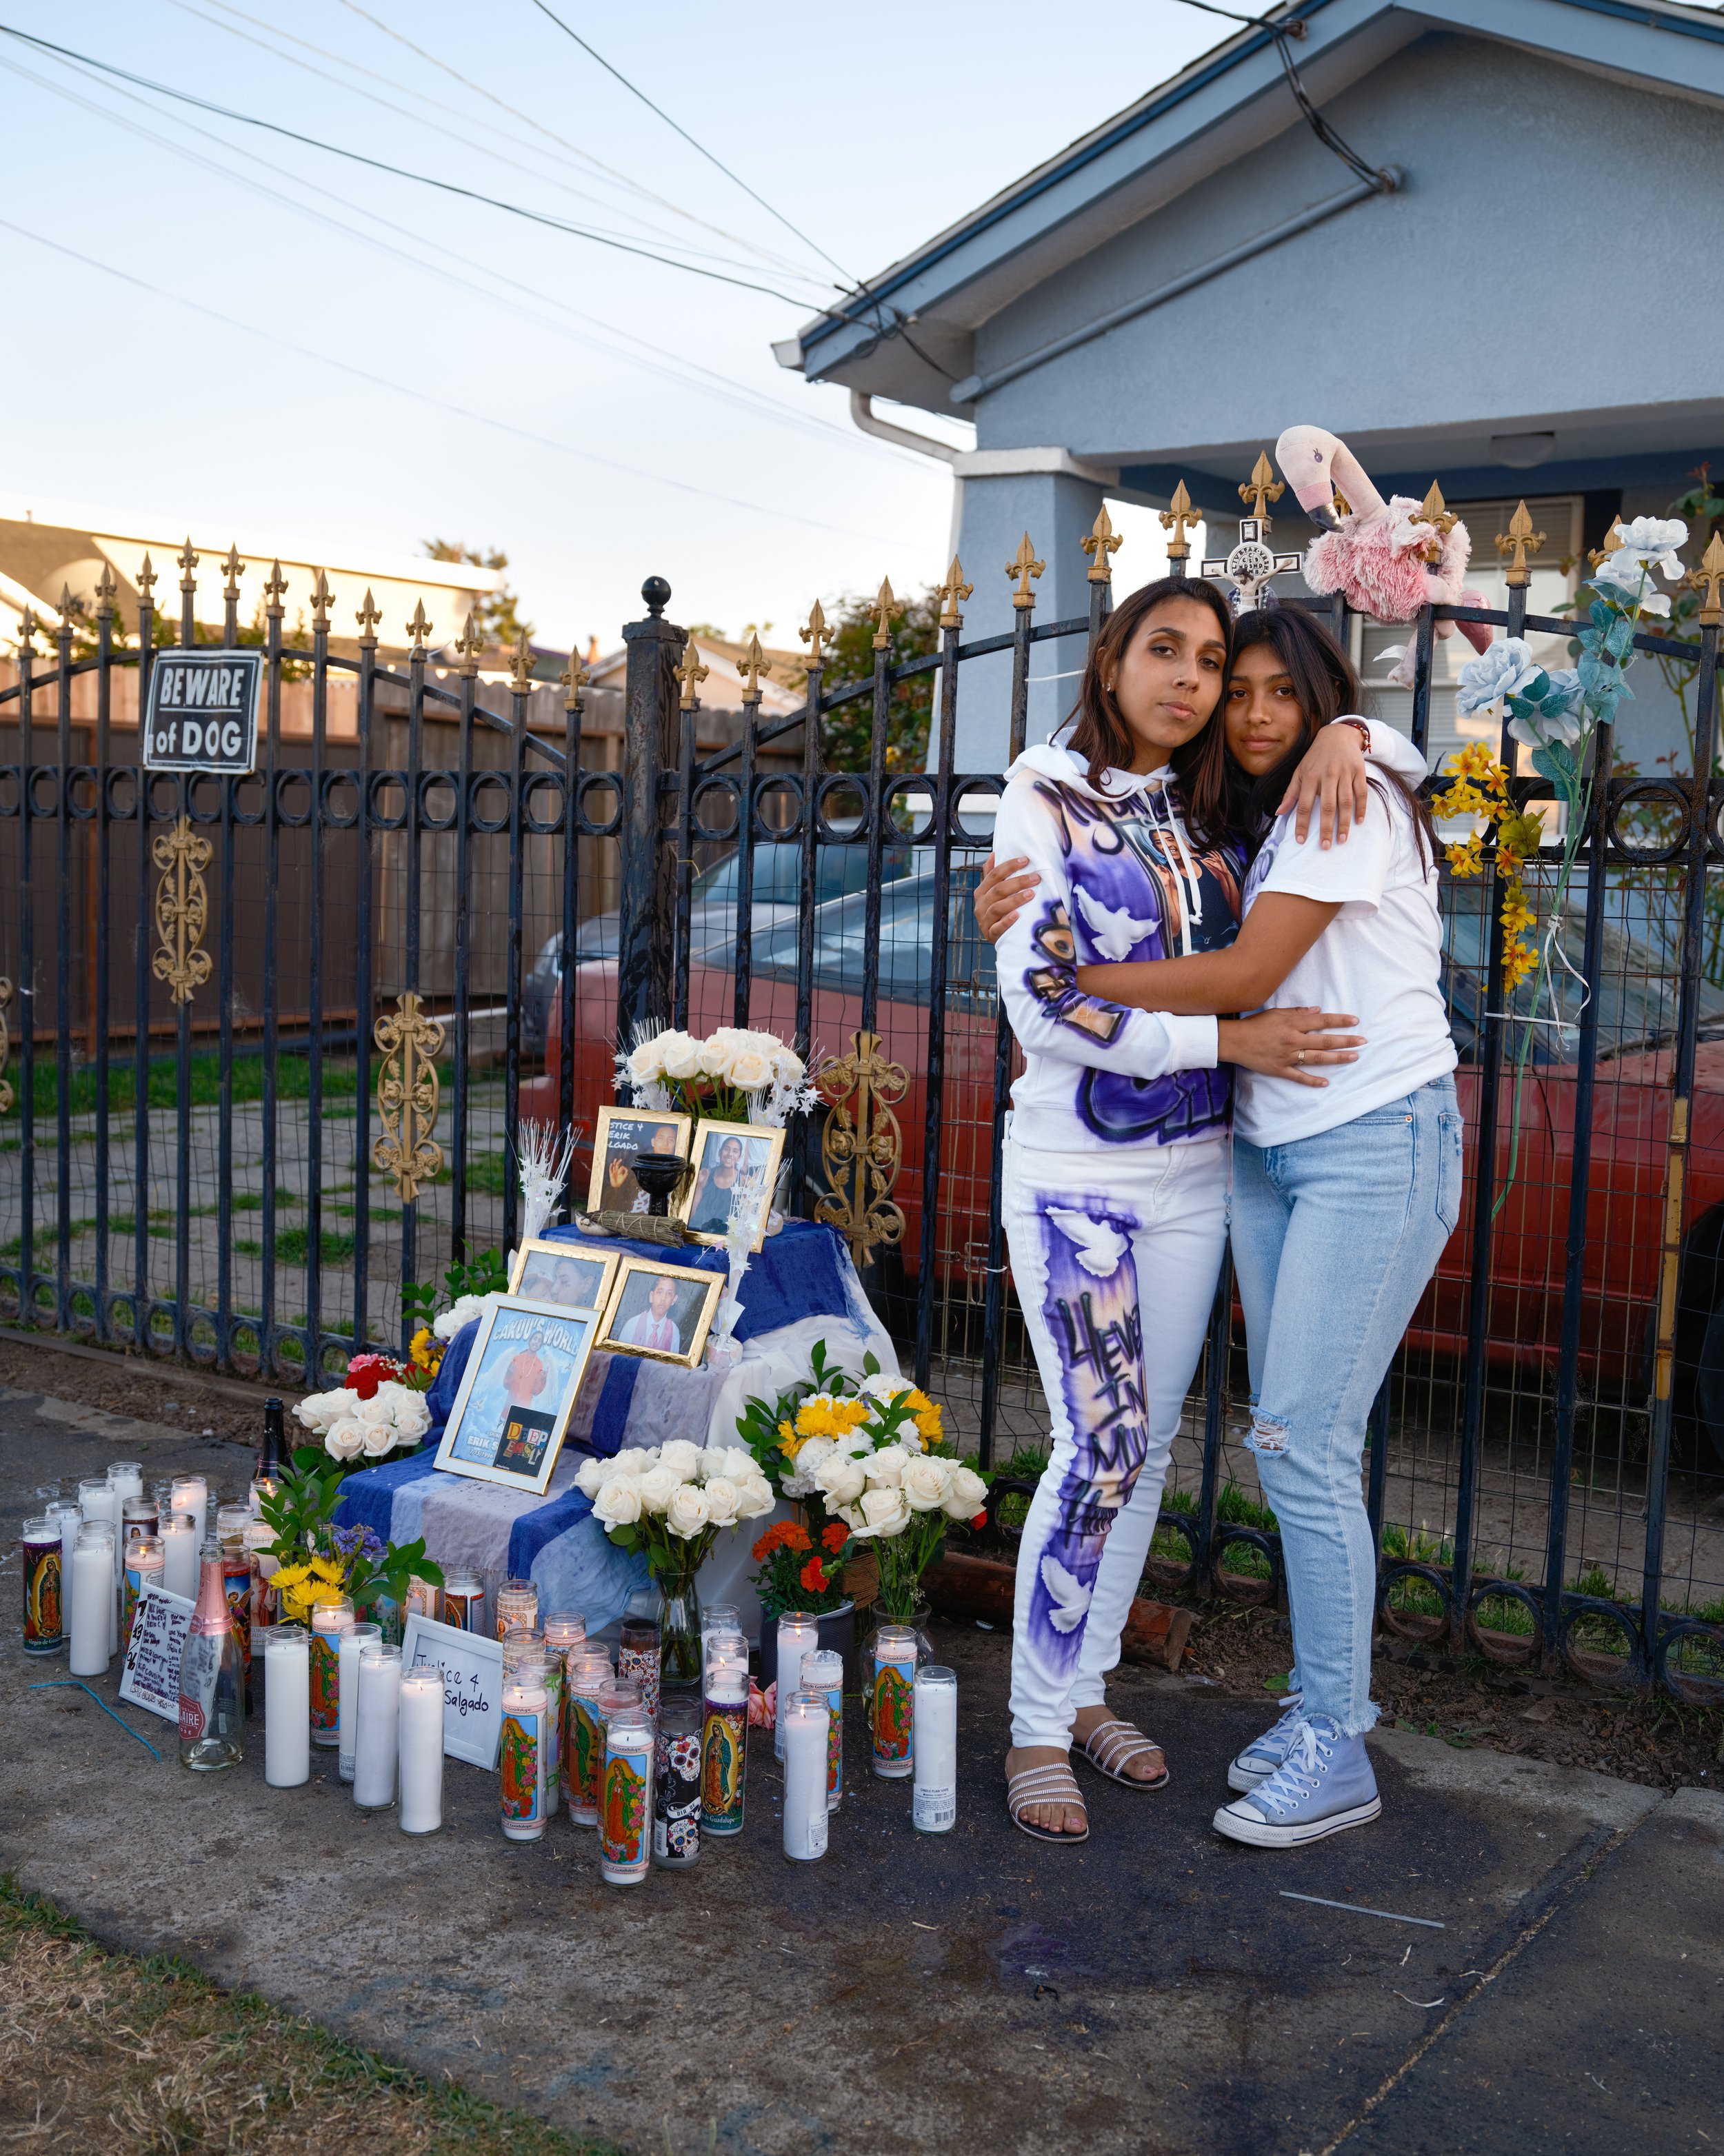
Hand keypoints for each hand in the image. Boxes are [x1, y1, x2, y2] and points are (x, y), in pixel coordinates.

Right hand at [973, 851, 1039, 945]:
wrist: (1000, 936)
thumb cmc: (1000, 910)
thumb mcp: (994, 892)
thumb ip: (992, 875)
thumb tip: (993, 853)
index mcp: (981, 892)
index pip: (994, 875)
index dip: (1009, 866)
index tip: (1026, 860)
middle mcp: (980, 905)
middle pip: (998, 890)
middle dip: (1018, 882)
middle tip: (1036, 878)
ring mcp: (984, 921)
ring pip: (997, 908)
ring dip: (1015, 900)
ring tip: (1031, 894)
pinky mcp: (991, 935)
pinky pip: (997, 928)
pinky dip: (1007, 921)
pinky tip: (1017, 915)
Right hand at [1218, 1008, 1363, 1087]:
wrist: (1234, 1040)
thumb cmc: (1255, 1024)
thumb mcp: (1277, 1013)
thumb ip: (1298, 1012)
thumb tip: (1318, 1011)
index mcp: (1293, 1024)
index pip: (1322, 1021)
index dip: (1340, 1020)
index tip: (1355, 1020)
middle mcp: (1293, 1040)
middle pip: (1325, 1041)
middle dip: (1346, 1041)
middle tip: (1363, 1041)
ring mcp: (1287, 1056)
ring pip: (1317, 1058)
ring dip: (1337, 1058)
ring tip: (1353, 1057)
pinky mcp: (1280, 1069)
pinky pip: (1299, 1077)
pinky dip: (1312, 1081)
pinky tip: (1326, 1083)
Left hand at [1279, 720, 1369, 847]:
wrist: (1337, 735)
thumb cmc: (1315, 757)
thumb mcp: (1300, 772)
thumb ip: (1291, 793)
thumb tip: (1279, 813)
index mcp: (1310, 777)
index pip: (1304, 805)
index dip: (1302, 823)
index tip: (1301, 840)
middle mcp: (1327, 775)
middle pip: (1327, 806)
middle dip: (1326, 828)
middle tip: (1325, 846)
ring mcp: (1345, 773)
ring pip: (1345, 802)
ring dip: (1344, 822)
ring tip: (1342, 839)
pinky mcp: (1359, 771)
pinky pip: (1361, 793)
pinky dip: (1361, 808)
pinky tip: (1358, 821)